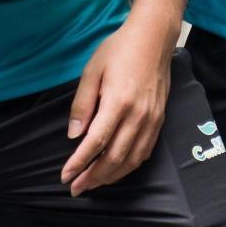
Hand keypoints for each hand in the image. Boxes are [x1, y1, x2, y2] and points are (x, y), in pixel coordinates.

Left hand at [62, 17, 173, 194]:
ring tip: (92, 184)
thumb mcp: (92, 70)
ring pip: (131, 160)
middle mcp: (137, 116)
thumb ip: (82, 104)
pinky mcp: (160, 121)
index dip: (79, 163)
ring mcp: (152, 120)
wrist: (154, 38)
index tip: (66, 176)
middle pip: (114, 158)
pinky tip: (117, 170)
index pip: (96, 142)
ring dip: (111, 176)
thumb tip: (74, 135)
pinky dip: (129, 167)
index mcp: (118, 102)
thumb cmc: (119, 50)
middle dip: (93, 177)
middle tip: (76, 188)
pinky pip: (144, 152)